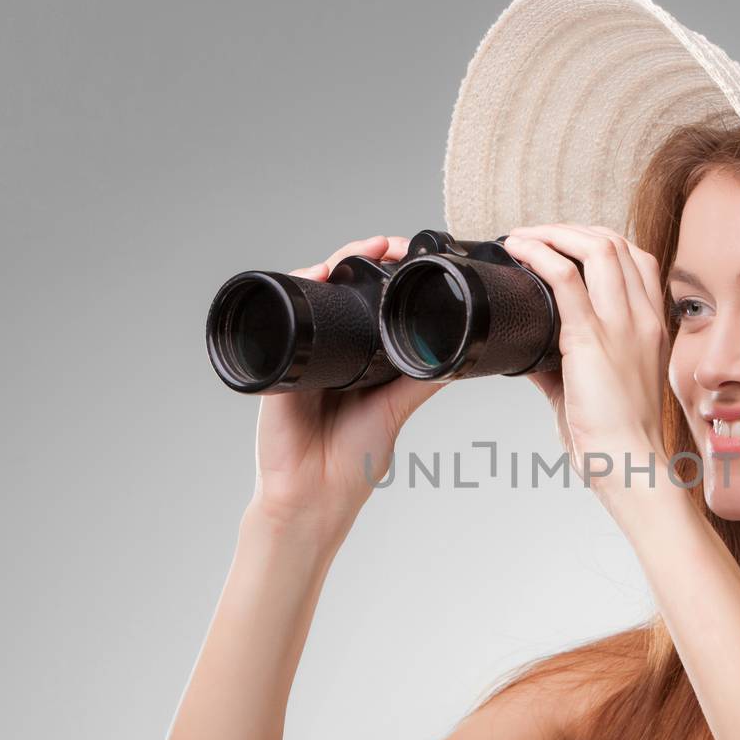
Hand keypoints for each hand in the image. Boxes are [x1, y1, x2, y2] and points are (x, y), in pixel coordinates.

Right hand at [251, 235, 444, 525]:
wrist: (314, 496)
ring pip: (313, 294)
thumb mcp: (395, 410)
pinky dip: (297, 289)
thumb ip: (421, 381)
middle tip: (388, 244)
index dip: (386, 274)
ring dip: (332, 265)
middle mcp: (329, 349)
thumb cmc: (352, 460)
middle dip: (361, 259)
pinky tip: (316, 273)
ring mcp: (301, 352)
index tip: (408, 254)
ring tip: (358, 251)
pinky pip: (284, 318)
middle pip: (340, 289)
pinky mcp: (278, 362)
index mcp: (359, 358)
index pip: (371, 303)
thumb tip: (460, 354)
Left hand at [501, 223, 670, 504]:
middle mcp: (642, 319)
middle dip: (571, 230)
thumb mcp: (595, 392)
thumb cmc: (616, 441)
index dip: (598, 241)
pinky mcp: (591, 339)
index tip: (564, 246)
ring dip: (554, 233)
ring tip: (524, 237)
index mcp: (650, 329)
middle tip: (536, 236)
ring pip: (597, 247)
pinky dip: (539, 254)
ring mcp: (622, 326)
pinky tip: (519, 250)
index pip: (636, 260)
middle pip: (616, 243)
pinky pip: (566, 277)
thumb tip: (527, 354)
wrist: (630, 466)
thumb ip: (564, 366)